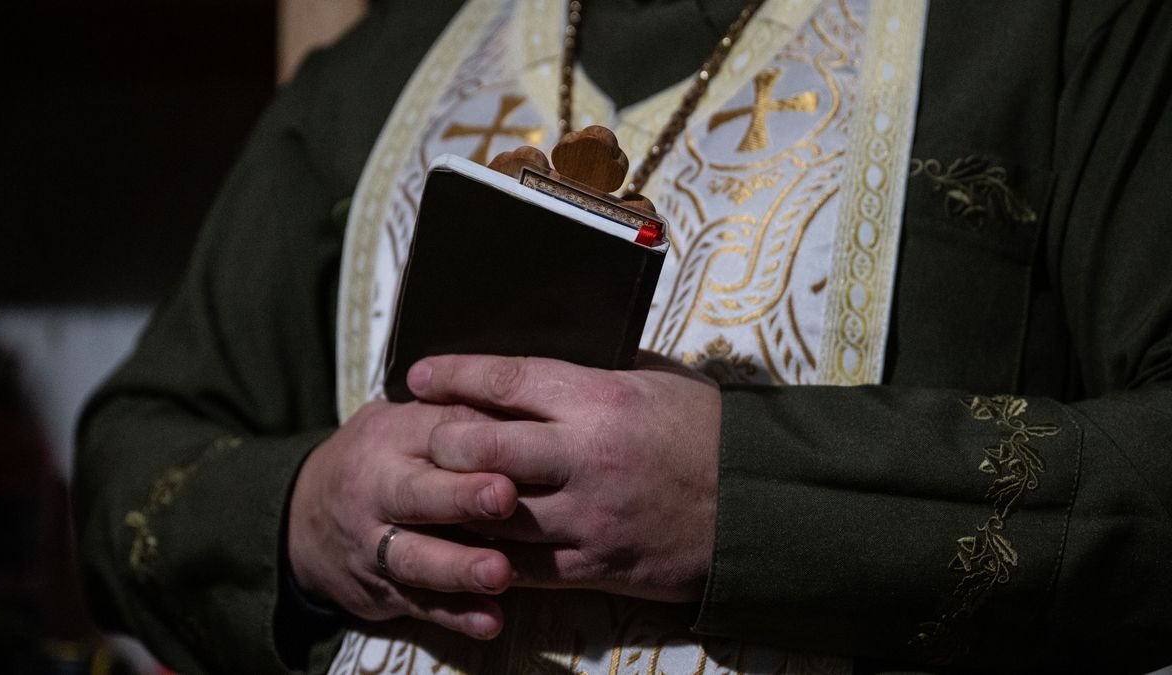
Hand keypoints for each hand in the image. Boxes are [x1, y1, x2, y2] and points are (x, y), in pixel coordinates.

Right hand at [287, 400, 517, 638]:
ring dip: (458, 568)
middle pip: (417, 494)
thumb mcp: (400, 423)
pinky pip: (419, 604)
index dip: (476, 437)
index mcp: (390, 439)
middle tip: (504, 497)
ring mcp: (375, 545)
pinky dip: (455, 615)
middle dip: (461, 496)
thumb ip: (452, 415)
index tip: (516, 440)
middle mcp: (378, 490)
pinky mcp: (383, 590)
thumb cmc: (380, 459)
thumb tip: (520, 404)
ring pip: (416, 558)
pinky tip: (489, 620)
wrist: (302, 516)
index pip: (437, 430)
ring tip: (499, 572)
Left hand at [409, 352, 720, 602]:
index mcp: (602, 398)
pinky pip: (520, 567)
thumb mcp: (654, 380)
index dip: (453, 374)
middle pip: (481, 447)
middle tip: (426, 438)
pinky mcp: (594, 566)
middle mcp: (587, 456)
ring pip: (491, 513)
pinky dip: (488, 554)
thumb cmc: (703, 431)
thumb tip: (533, 363)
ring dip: (454, 503)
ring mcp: (587, 516)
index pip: (506, 379)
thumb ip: (593, 371)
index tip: (417, 375)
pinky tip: (470, 542)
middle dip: (441, 441)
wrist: (756, 507)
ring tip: (433, 492)